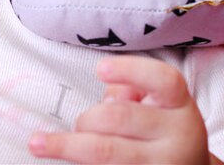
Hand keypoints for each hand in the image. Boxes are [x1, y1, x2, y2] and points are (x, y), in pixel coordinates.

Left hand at [29, 55, 222, 163]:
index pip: (162, 79)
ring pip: (107, 153)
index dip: (130, 70)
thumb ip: (130, 92)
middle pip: (120, 117)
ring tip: (43, 143)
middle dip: (87, 118)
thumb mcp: (157, 102)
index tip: (99, 68)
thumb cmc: (162, 127)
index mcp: (180, 104)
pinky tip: (65, 160)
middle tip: (78, 123)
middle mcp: (179, 136)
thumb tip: (105, 103)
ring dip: (70, 145)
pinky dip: (82, 164)